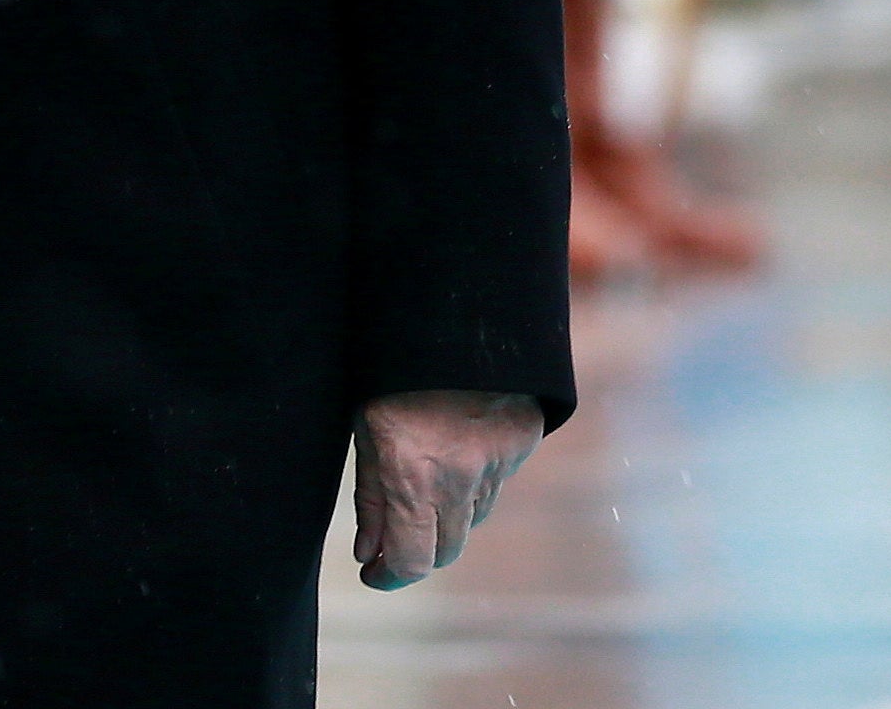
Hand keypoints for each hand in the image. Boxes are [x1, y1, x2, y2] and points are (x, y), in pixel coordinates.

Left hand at [351, 387, 542, 587]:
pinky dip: (478, 479)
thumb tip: (369, 555)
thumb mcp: (368, 433)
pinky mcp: (523, 441)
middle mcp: (461, 477)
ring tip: (430, 469)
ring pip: (474, 517)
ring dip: (450, 512)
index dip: (390, 575)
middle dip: (420, 548)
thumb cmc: (395, 373)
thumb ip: (371, 501)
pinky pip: (498, 482)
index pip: (413, 562)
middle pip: (447, 550)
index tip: (376, 571)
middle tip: (399, 532)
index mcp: (413, 476)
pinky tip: (461, 442)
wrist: (454, 315)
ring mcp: (498, 460)